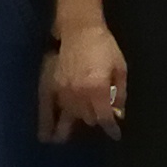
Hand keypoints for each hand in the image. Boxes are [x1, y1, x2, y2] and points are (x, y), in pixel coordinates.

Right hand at [46, 21, 127, 141]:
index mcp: (97, 90)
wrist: (79, 29)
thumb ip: (120, 94)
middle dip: (96, 118)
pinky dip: (48, 124)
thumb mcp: (120, 68)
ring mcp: (63, 91)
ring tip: (77, 129)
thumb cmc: (103, 46)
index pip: (104, 118)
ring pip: (71, 117)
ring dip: (78, 120)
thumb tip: (118, 113)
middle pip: (88, 119)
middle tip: (99, 114)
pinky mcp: (51, 86)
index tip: (115, 135)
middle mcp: (79, 95)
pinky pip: (48, 110)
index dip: (111, 128)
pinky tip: (46, 137)